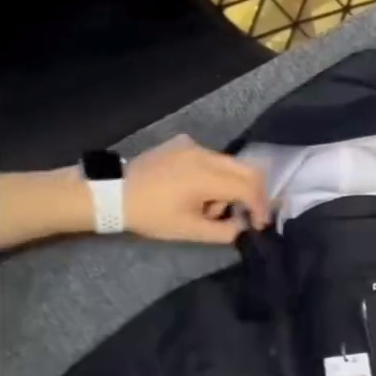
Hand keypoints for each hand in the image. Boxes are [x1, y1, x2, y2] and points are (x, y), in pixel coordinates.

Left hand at [123, 135, 271, 243]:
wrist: (115, 193)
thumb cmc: (151, 215)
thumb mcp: (190, 231)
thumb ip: (224, 231)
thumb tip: (242, 226)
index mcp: (206, 176)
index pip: (249, 187)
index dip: (261, 208)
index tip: (260, 225)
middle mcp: (204, 154)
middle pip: (247, 169)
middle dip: (253, 194)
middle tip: (249, 215)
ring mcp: (192, 145)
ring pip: (230, 164)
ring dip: (231, 187)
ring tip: (211, 209)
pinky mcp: (182, 143)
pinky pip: (211, 158)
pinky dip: (215, 176)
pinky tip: (197, 193)